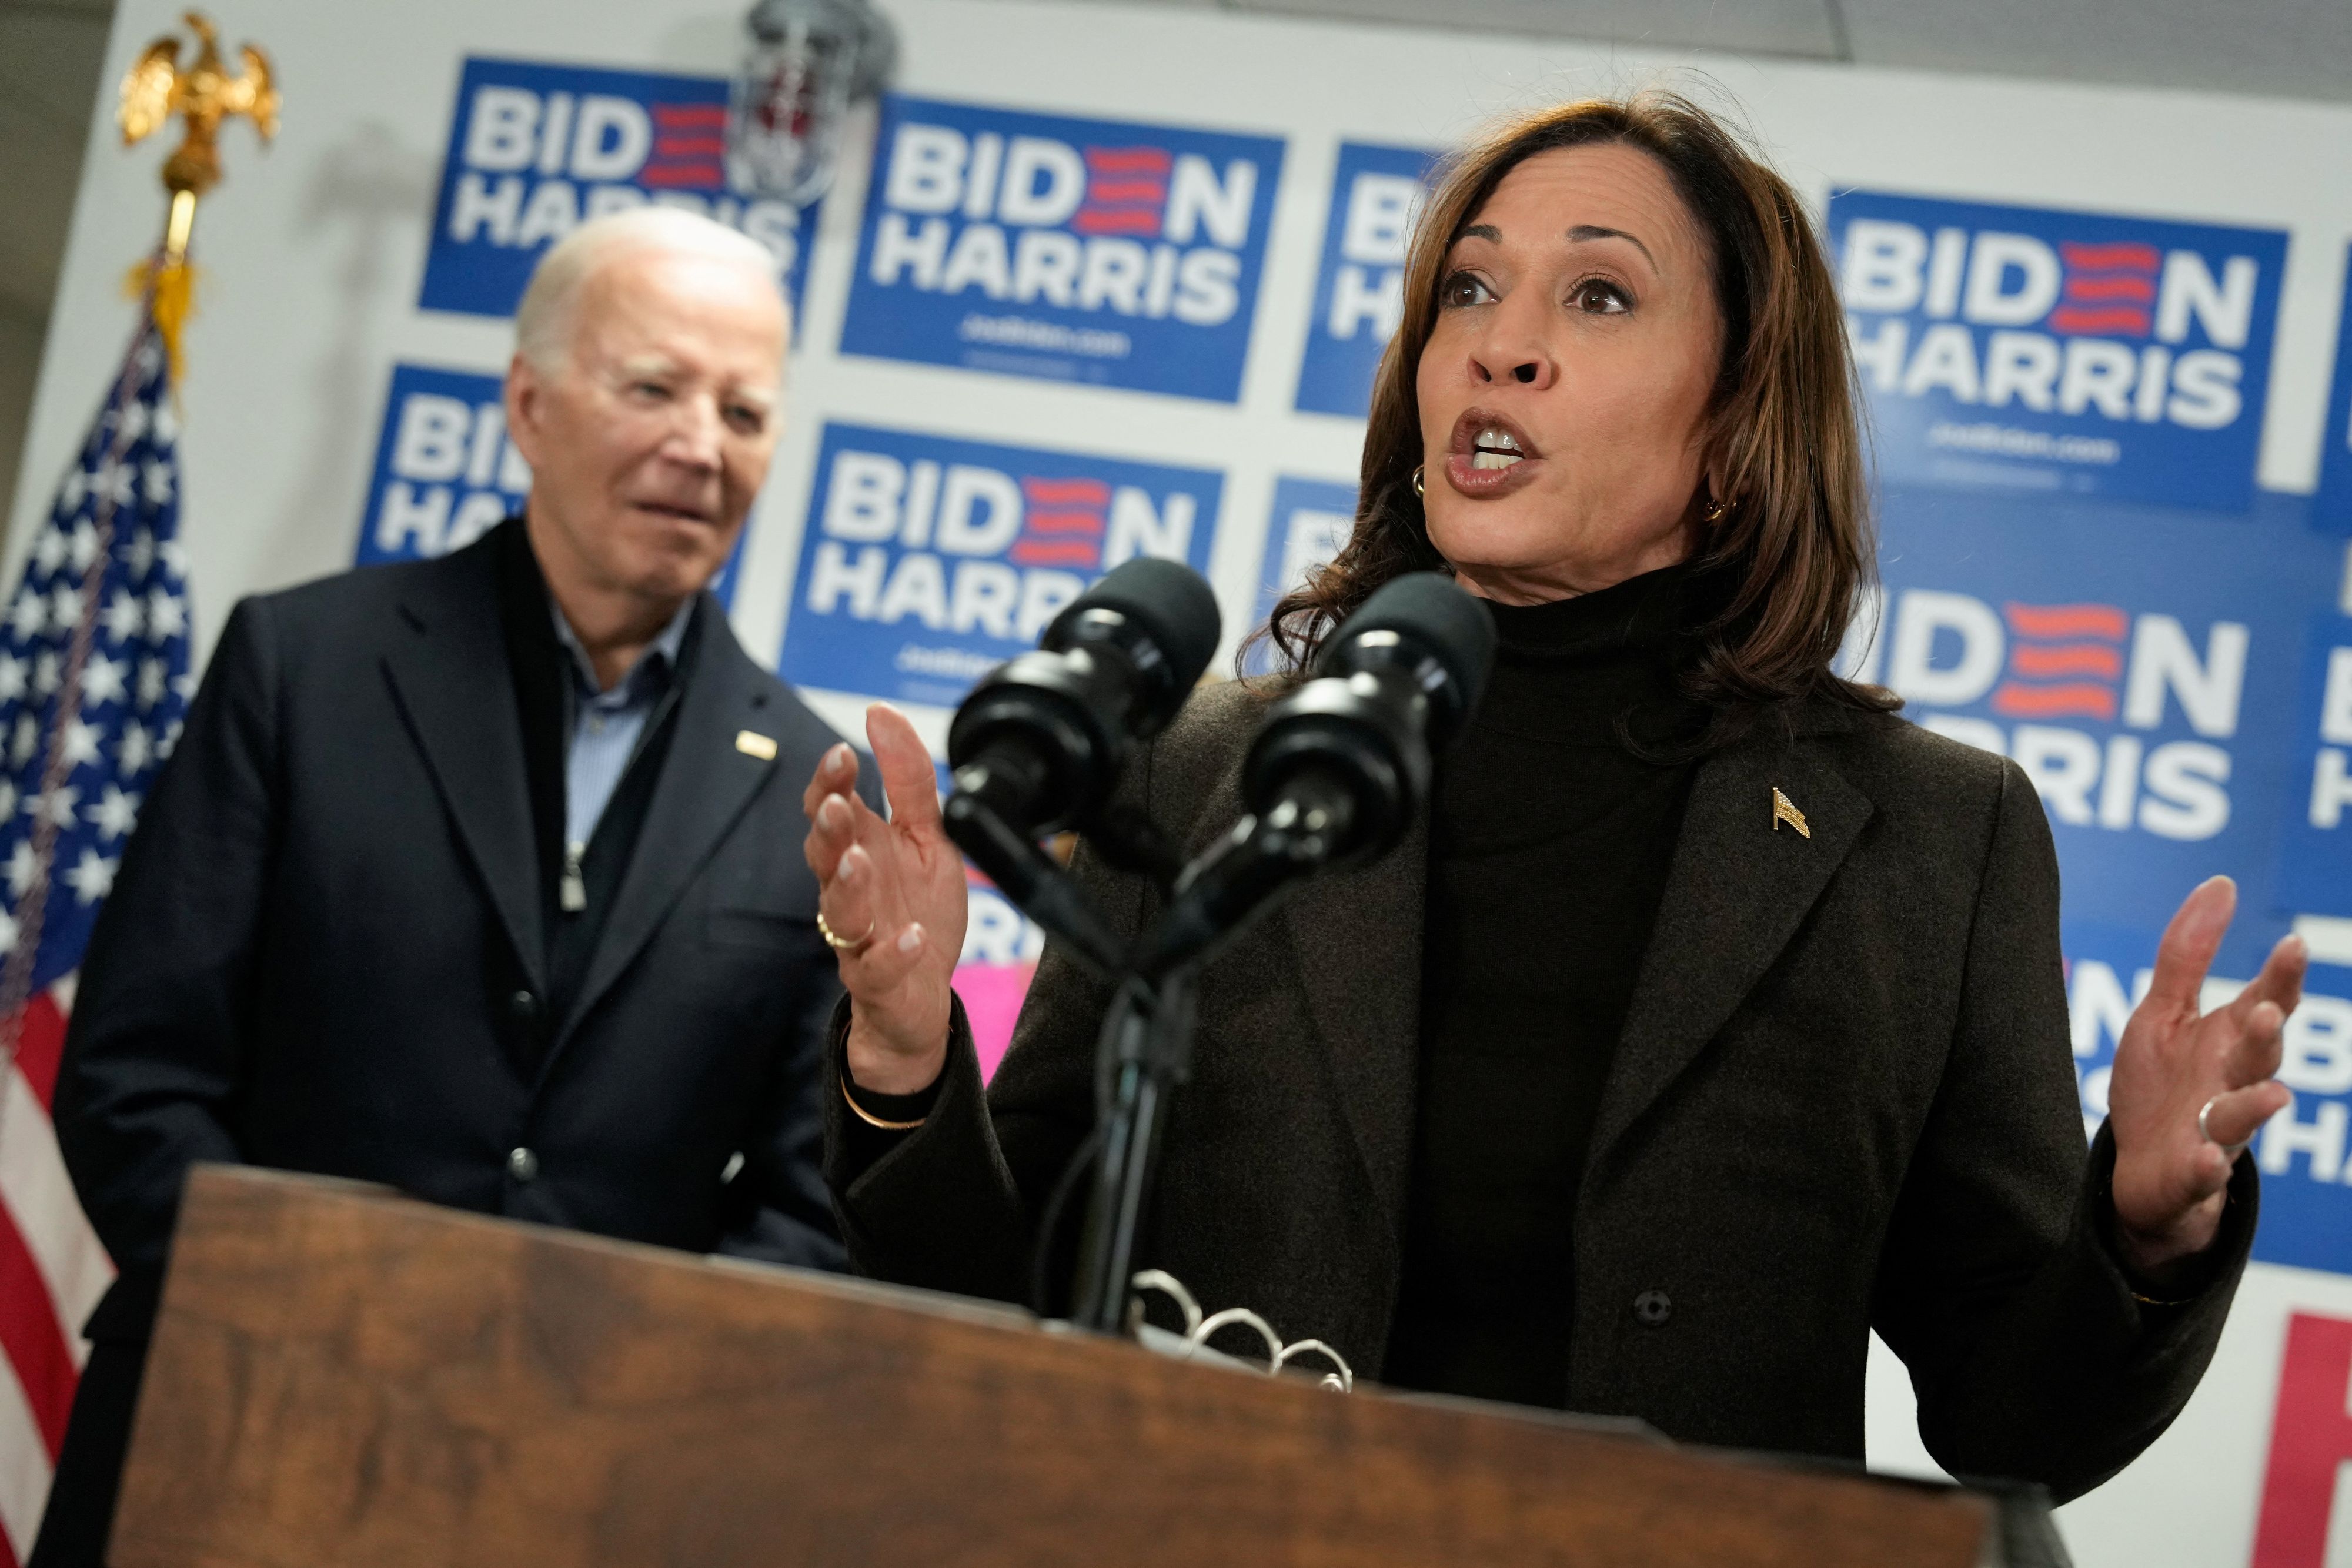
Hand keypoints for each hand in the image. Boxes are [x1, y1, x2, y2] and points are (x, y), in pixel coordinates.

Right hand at [801, 704, 967, 1094]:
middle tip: (836, 805)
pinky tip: (911, 937)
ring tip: (859, 860)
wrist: (922, 997)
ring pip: (839, 910)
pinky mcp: (876, 980)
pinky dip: (894, 953)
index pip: (831, 808)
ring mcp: (858, 937)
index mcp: (860, 849)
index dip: (830, 783)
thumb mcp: (927, 837)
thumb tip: (879, 712)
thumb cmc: (918, 911)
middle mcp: (850, 889)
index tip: (843, 754)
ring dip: (847, 884)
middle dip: (827, 828)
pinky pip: (877, 967)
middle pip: (823, 854)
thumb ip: (908, 779)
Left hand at [2107, 875, 2303, 1281]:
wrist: (2141, 1168)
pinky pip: (2205, 1172)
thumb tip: (2223, 883)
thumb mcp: (2163, 1012)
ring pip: (2243, 1115)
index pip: (2265, 1002)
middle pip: (2260, 1056)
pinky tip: (2207, 1158)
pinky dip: (2208, 1167)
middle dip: (2269, 1035)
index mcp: (2229, 1041)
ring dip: (2256, 1103)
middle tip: (2270, 1012)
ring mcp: (2217, 1129)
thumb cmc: (2162, 1085)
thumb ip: (2189, 953)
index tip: (2293, 945)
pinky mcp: (2193, 1173)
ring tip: (2274, 1093)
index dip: (2282, 977)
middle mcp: (2233, 1083)